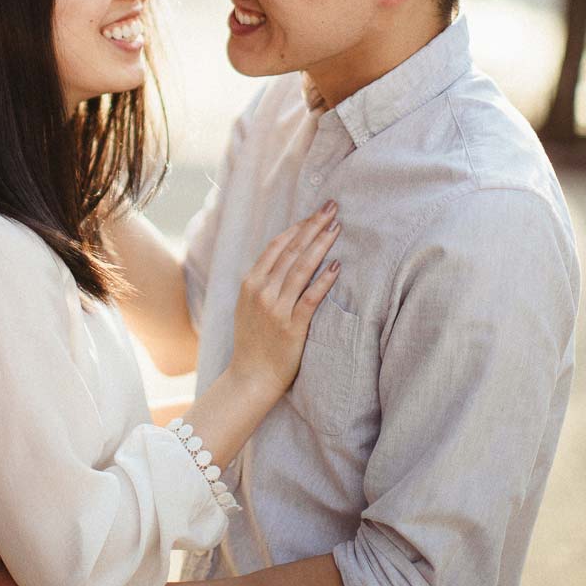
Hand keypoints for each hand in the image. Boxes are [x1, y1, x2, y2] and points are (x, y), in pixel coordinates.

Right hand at [226, 200, 340, 396]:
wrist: (250, 377)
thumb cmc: (253, 342)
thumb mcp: (248, 306)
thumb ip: (262, 283)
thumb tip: (284, 261)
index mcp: (250, 283)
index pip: (276, 246)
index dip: (297, 227)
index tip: (314, 213)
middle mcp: (261, 291)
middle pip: (291, 251)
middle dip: (312, 227)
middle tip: (331, 208)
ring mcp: (276, 308)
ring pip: (301, 269)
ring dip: (320, 246)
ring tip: (337, 228)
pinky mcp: (292, 326)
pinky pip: (310, 298)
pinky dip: (323, 281)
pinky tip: (336, 267)